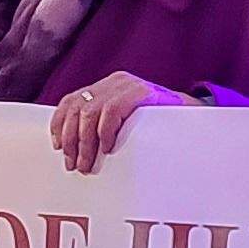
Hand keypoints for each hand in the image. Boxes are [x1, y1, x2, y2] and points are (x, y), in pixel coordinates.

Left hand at [50, 72, 188, 174]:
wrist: (191, 116)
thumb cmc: (155, 125)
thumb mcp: (123, 123)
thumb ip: (101, 126)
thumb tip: (74, 148)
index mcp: (105, 87)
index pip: (70, 101)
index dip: (59, 124)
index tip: (57, 147)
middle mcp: (113, 82)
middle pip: (77, 108)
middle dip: (72, 140)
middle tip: (74, 165)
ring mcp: (127, 85)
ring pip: (90, 112)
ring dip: (85, 143)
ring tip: (88, 163)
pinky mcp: (141, 92)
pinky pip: (112, 110)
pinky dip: (105, 132)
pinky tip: (107, 148)